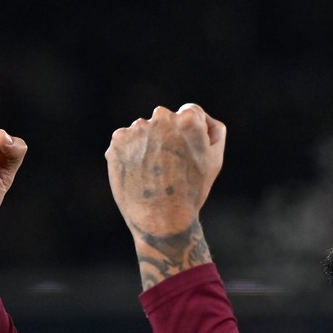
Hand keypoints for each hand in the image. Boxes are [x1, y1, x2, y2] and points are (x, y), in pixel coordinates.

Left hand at [104, 104, 225, 288]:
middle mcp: (162, 117)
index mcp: (189, 119)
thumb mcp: (215, 160)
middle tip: (170, 167)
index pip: (190, 113)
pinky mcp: (118, 141)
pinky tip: (138, 174)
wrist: (161, 219)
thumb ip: (213, 130)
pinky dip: (129, 155)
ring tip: (152, 174)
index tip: (186, 154)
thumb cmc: (192, 192)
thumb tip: (199, 118)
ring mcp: (138, 128)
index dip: (189, 134)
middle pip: (165, 120)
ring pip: (143, 132)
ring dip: (147, 146)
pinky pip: (125, 142)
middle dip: (167, 137)